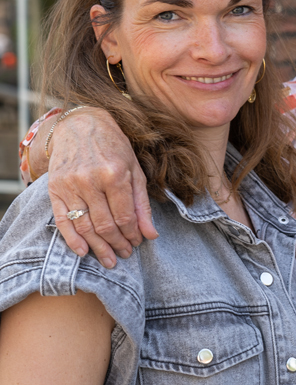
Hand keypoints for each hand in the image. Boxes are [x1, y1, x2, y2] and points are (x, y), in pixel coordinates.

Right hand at [47, 110, 157, 267]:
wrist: (80, 125)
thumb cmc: (113, 146)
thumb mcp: (134, 169)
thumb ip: (142, 203)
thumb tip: (151, 234)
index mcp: (115, 174)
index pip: (125, 217)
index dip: (132, 235)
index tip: (137, 243)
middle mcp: (90, 180)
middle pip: (105, 225)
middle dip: (117, 244)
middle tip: (124, 254)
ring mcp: (70, 185)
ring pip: (85, 226)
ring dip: (98, 247)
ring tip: (109, 259)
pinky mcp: (54, 189)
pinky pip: (62, 220)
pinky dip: (72, 240)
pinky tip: (83, 252)